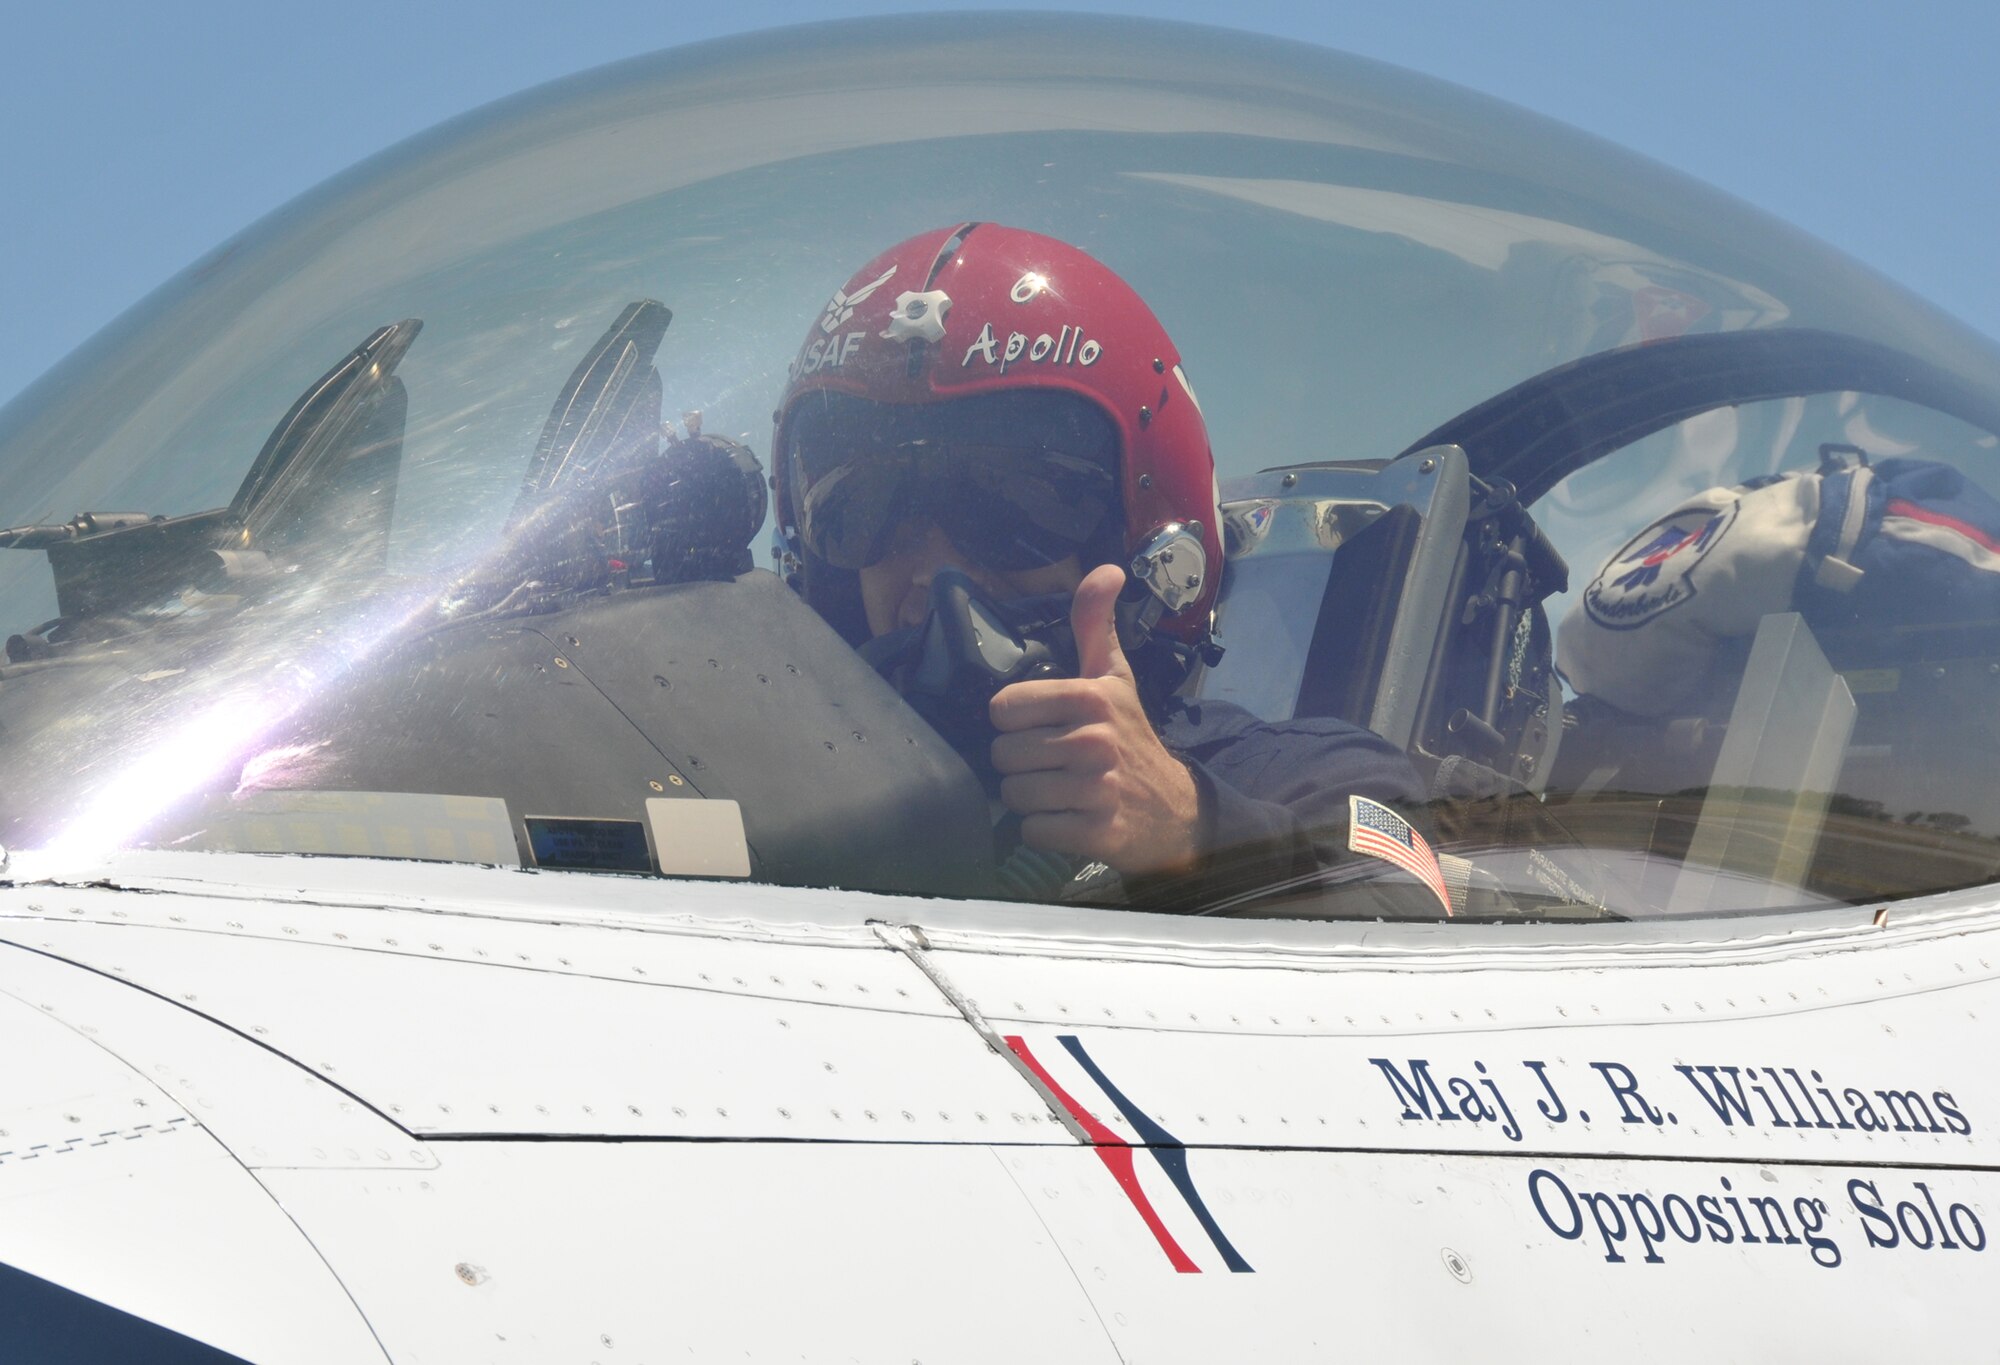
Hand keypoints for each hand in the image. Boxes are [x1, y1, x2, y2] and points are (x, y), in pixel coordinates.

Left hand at [989, 563, 1199, 874]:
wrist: (1174, 810)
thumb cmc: (1132, 738)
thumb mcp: (1114, 677)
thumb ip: (1096, 624)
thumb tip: (1106, 568)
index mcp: (1090, 698)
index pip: (1004, 707)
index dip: (1015, 721)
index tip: (1041, 726)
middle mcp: (1094, 740)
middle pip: (1004, 753)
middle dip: (1022, 763)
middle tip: (1053, 764)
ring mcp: (1096, 789)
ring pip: (1014, 794)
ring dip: (1030, 798)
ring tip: (1060, 790)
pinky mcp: (1096, 832)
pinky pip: (1033, 830)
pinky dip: (1044, 830)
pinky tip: (1069, 817)